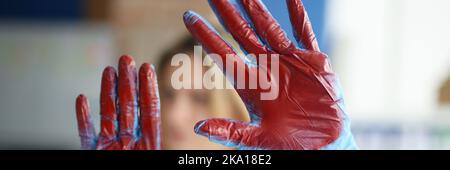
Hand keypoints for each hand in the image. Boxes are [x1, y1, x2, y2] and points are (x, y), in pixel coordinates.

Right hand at [75, 55, 160, 149]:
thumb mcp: (156, 157)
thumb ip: (157, 135)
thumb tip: (184, 131)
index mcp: (147, 143)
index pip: (149, 110)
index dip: (148, 88)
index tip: (147, 67)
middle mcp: (129, 142)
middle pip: (129, 106)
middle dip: (128, 82)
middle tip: (126, 59)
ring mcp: (110, 147)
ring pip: (109, 114)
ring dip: (108, 91)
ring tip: (109, 70)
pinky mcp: (93, 152)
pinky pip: (86, 134)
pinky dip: (83, 117)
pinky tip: (81, 99)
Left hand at [183, 0, 356, 149]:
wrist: (324, 147)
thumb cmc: (290, 147)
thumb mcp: (257, 140)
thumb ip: (230, 133)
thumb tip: (198, 128)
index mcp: (251, 86)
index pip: (223, 54)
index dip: (206, 35)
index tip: (188, 17)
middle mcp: (267, 69)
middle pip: (242, 35)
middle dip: (228, 14)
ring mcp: (289, 62)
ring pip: (269, 29)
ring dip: (257, 10)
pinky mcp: (313, 62)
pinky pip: (305, 33)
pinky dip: (299, 15)